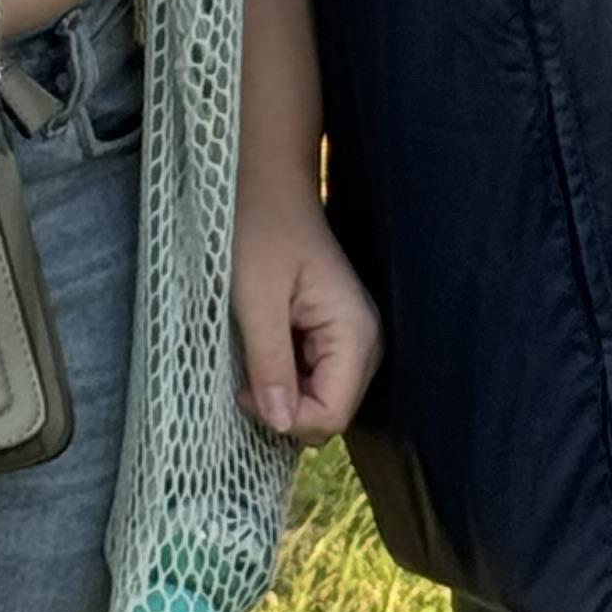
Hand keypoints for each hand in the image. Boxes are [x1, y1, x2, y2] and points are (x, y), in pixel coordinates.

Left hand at [232, 175, 383, 440]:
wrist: (268, 186)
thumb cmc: (260, 230)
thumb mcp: (256, 298)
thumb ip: (271, 363)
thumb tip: (280, 424)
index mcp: (356, 333)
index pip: (332, 416)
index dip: (286, 417)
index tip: (244, 389)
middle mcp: (367, 342)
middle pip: (331, 412)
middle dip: (286, 407)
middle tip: (245, 377)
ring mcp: (354, 338)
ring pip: (322, 398)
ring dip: (285, 391)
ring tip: (255, 356)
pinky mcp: (336, 333)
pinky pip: (315, 376)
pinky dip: (287, 374)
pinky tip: (266, 347)